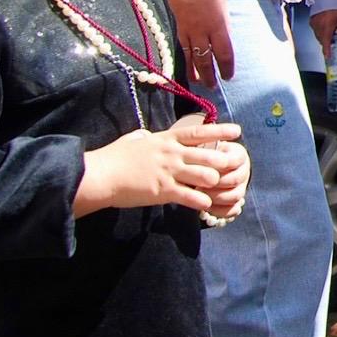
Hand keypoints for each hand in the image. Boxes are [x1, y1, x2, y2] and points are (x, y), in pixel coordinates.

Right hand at [74, 124, 238, 216]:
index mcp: (166, 139)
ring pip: (206, 176)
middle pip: (210, 156)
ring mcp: (169, 172)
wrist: (100, 176)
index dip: (220, 131)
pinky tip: (205, 205)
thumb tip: (145, 135)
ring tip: (216, 188)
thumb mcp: (133, 140)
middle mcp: (172, 154)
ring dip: (214, 183)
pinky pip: (191, 197)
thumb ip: (144, 137)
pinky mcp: (163, 191)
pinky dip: (201, 202)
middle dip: (223, 163)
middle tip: (231, 168)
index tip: (237, 131)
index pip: (199, 133)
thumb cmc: (113, 157)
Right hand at [149, 0, 233, 84]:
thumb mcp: (222, 5)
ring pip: (192, 57)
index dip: (226, 67)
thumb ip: (222, 24)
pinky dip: (184, 61)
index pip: (224, 52)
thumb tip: (222, 39)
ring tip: (199, 85)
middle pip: (206, 59)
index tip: (229, 77)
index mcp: (219, 24)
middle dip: (210, 75)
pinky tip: (185, 69)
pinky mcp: (177, 28)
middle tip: (213, 88)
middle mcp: (203, 31)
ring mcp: (188, 31)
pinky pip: (181, 49)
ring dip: (196, 73)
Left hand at [196, 134, 250, 223]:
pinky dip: (219, 210)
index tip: (200, 166)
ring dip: (216, 197)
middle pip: (235, 179)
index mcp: (238, 153)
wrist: (197, 167)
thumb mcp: (200, 143)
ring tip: (199, 195)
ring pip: (235, 195)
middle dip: (215, 183)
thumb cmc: (197, 153)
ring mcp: (241, 186)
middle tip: (197, 184)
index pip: (234, 160)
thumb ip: (203, 142)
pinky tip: (205, 208)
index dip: (219, 165)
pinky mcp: (237, 202)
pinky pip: (233, 209)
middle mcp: (243, 170)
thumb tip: (203, 138)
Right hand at [310, 9, 336, 56]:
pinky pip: (315, 29)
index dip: (327, 51)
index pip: (325, 42)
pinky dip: (320, 30)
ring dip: (324, 36)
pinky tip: (326, 26)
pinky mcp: (311, 19)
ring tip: (331, 31)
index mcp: (326, 26)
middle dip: (327, 42)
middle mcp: (318, 26)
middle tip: (333, 42)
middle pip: (321, 40)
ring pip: (318, 35)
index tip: (328, 56)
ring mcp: (313, 22)